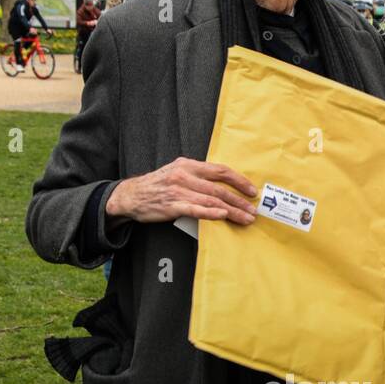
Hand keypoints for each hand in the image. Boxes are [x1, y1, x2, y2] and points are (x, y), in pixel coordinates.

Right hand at [105, 158, 258, 225]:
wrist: (131, 195)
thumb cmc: (157, 185)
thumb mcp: (177, 172)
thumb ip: (197, 176)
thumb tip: (221, 186)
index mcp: (188, 165)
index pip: (220, 171)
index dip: (238, 180)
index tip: (251, 191)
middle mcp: (185, 175)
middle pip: (219, 188)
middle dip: (239, 200)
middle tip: (253, 209)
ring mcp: (178, 190)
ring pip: (211, 200)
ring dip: (231, 210)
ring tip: (245, 218)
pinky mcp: (172, 205)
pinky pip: (195, 209)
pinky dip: (210, 212)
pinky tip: (222, 215)